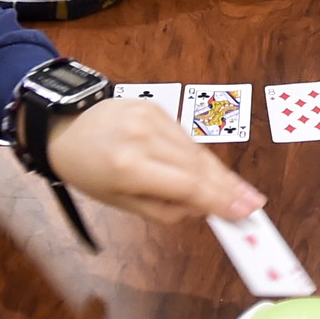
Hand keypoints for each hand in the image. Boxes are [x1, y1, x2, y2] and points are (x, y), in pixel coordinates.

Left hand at [47, 97, 265, 223]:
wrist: (64, 127)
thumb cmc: (88, 171)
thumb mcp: (119, 203)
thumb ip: (163, 209)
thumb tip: (202, 208)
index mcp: (129, 168)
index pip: (187, 186)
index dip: (220, 200)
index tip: (245, 212)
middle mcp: (143, 139)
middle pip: (199, 167)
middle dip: (229, 188)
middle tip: (255, 204)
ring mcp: (151, 118)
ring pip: (196, 151)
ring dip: (220, 174)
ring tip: (243, 192)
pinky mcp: (155, 106)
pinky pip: (185, 138)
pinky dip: (198, 156)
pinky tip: (212, 172)